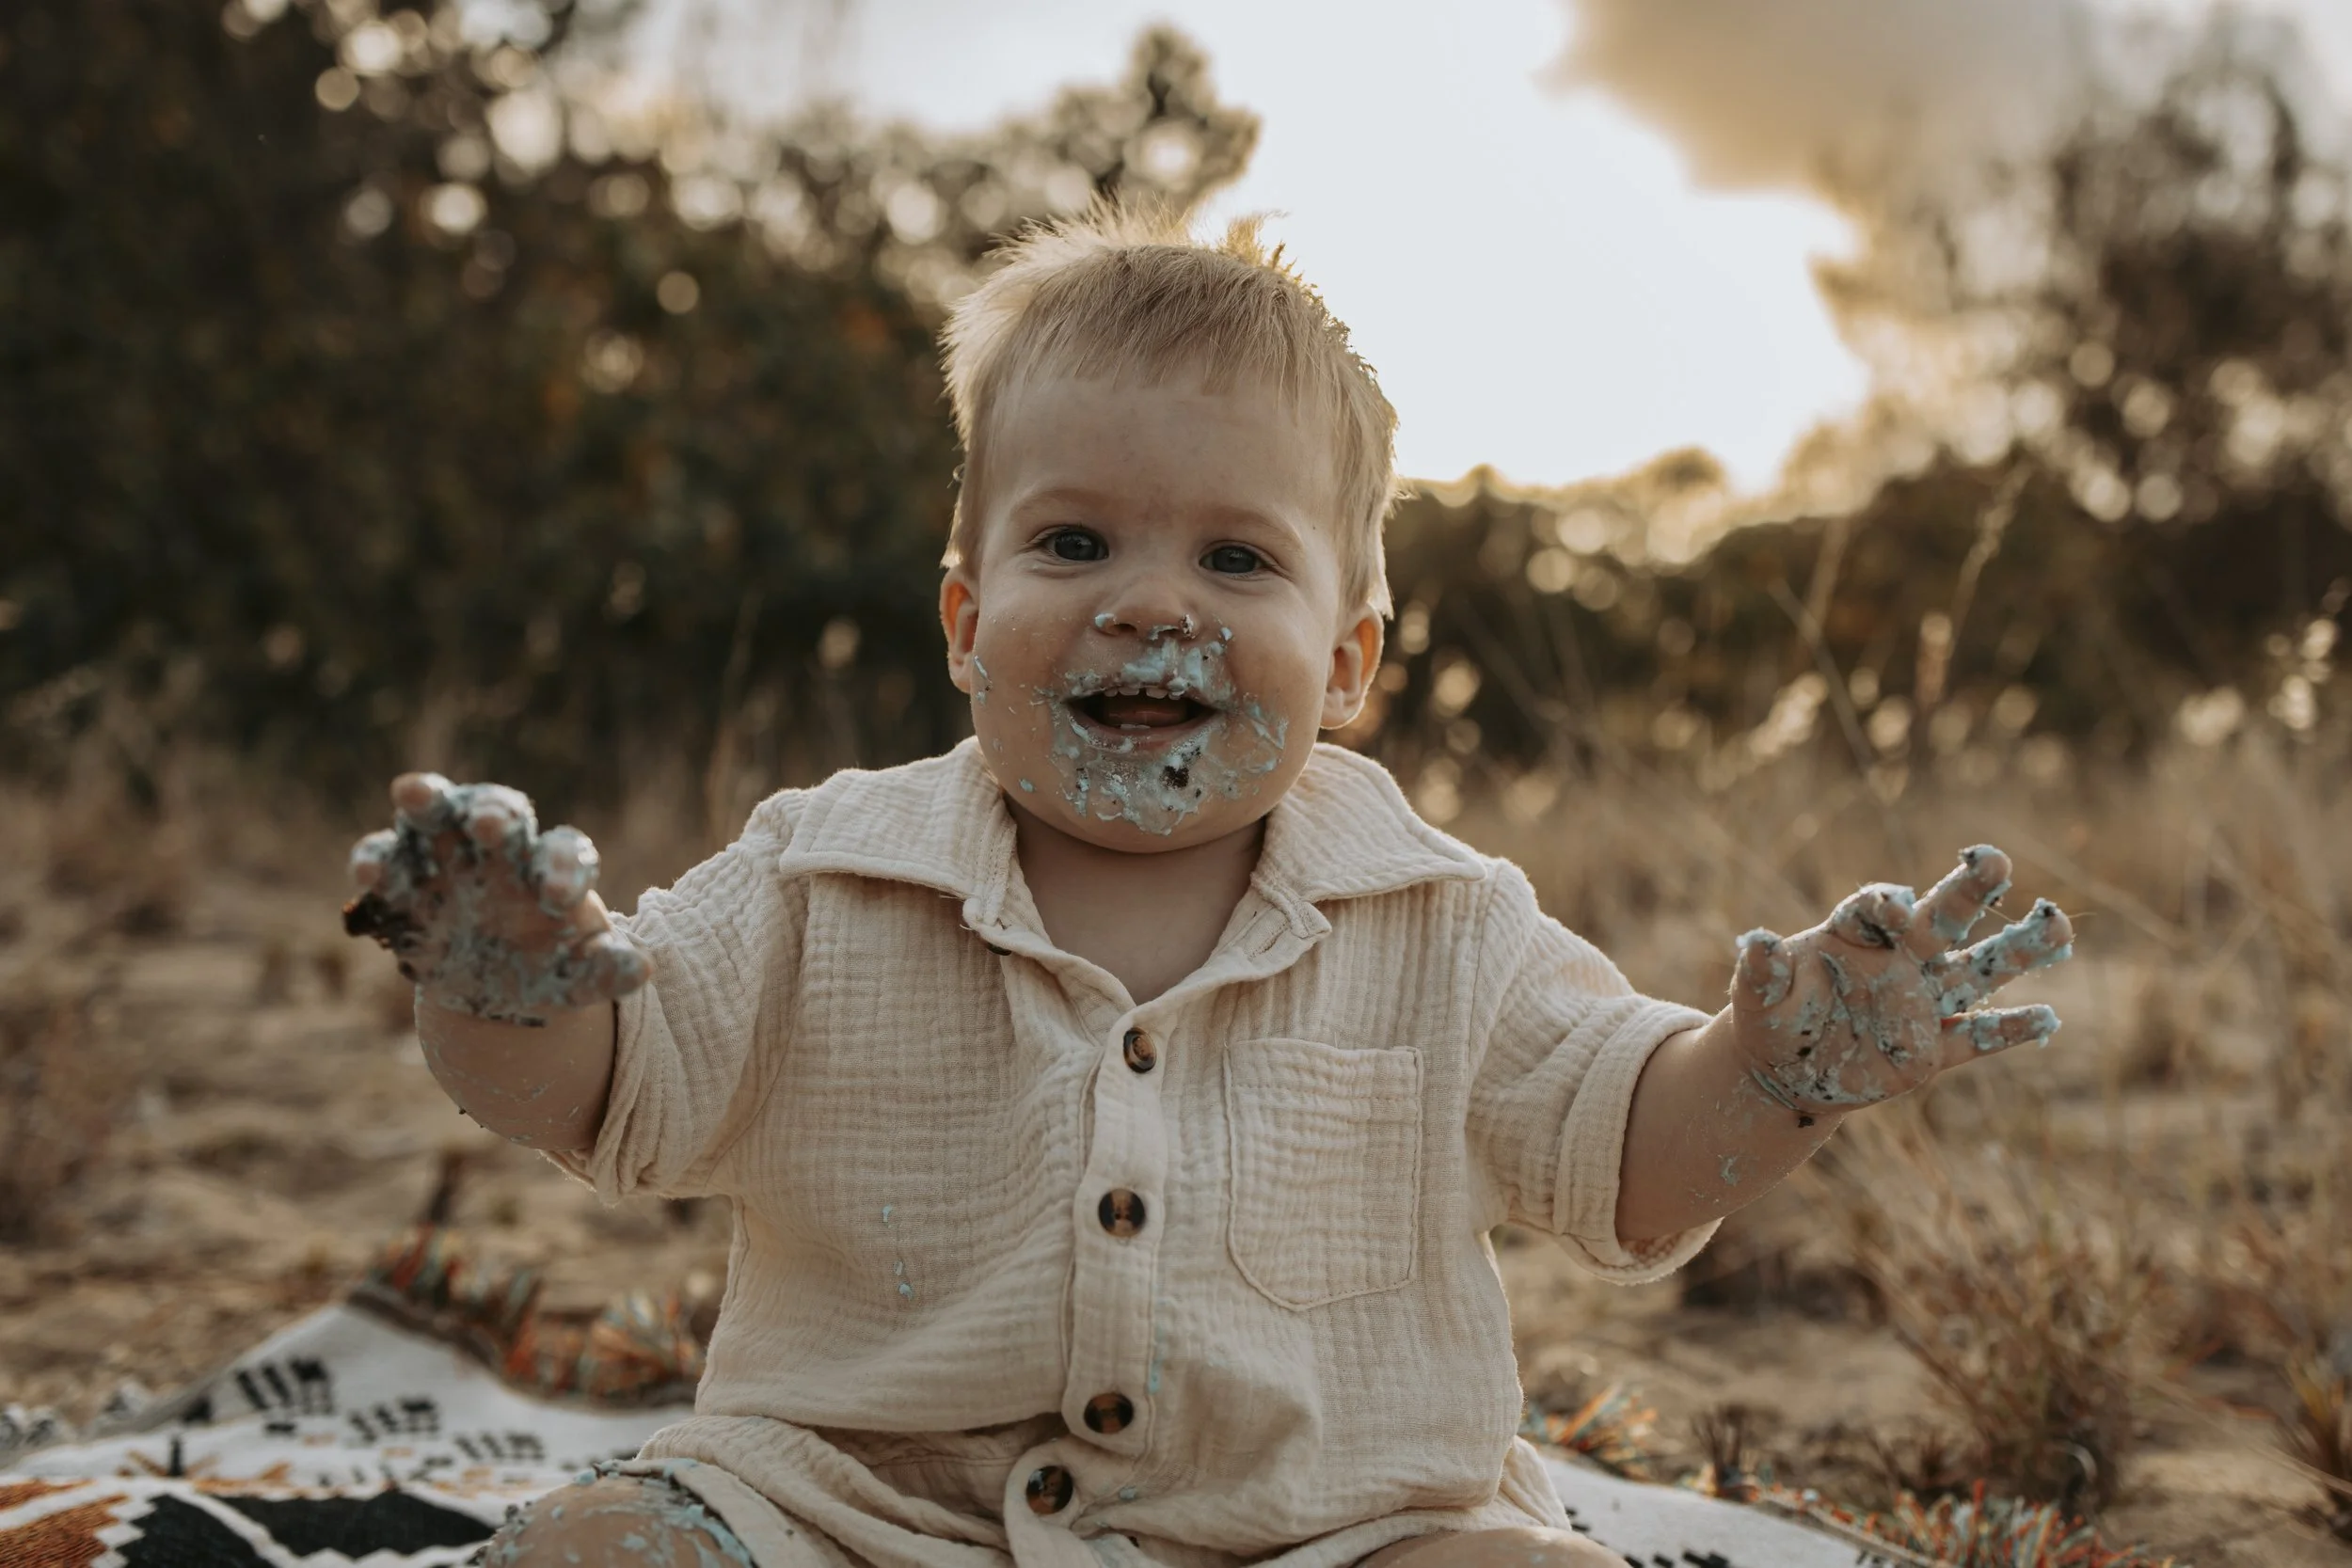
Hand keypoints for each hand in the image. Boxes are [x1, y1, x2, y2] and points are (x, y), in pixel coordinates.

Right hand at [342, 773, 647, 1024]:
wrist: (492, 985)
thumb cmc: (547, 967)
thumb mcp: (577, 978)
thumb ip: (604, 971)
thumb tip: (642, 970)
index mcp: (554, 868)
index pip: (566, 851)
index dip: (564, 869)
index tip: (560, 899)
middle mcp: (502, 848)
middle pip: (503, 810)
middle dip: (497, 813)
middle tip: (495, 826)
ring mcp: (448, 854)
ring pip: (438, 811)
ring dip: (426, 799)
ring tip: (412, 793)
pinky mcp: (401, 877)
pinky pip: (384, 856)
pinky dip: (375, 858)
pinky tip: (368, 876)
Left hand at [1730, 845, 2072, 1116]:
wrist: (1785, 1073)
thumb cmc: (1772, 1020)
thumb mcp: (1757, 1000)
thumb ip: (1760, 972)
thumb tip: (1753, 942)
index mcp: (1854, 936)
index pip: (1875, 907)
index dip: (1885, 903)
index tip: (1897, 907)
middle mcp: (1898, 960)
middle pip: (1941, 919)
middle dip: (1968, 890)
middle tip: (1996, 860)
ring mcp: (1920, 1004)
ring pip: (1977, 971)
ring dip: (2016, 949)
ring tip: (2058, 924)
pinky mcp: (1930, 1052)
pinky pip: (1974, 1039)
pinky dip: (2008, 1032)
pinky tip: (2048, 1019)